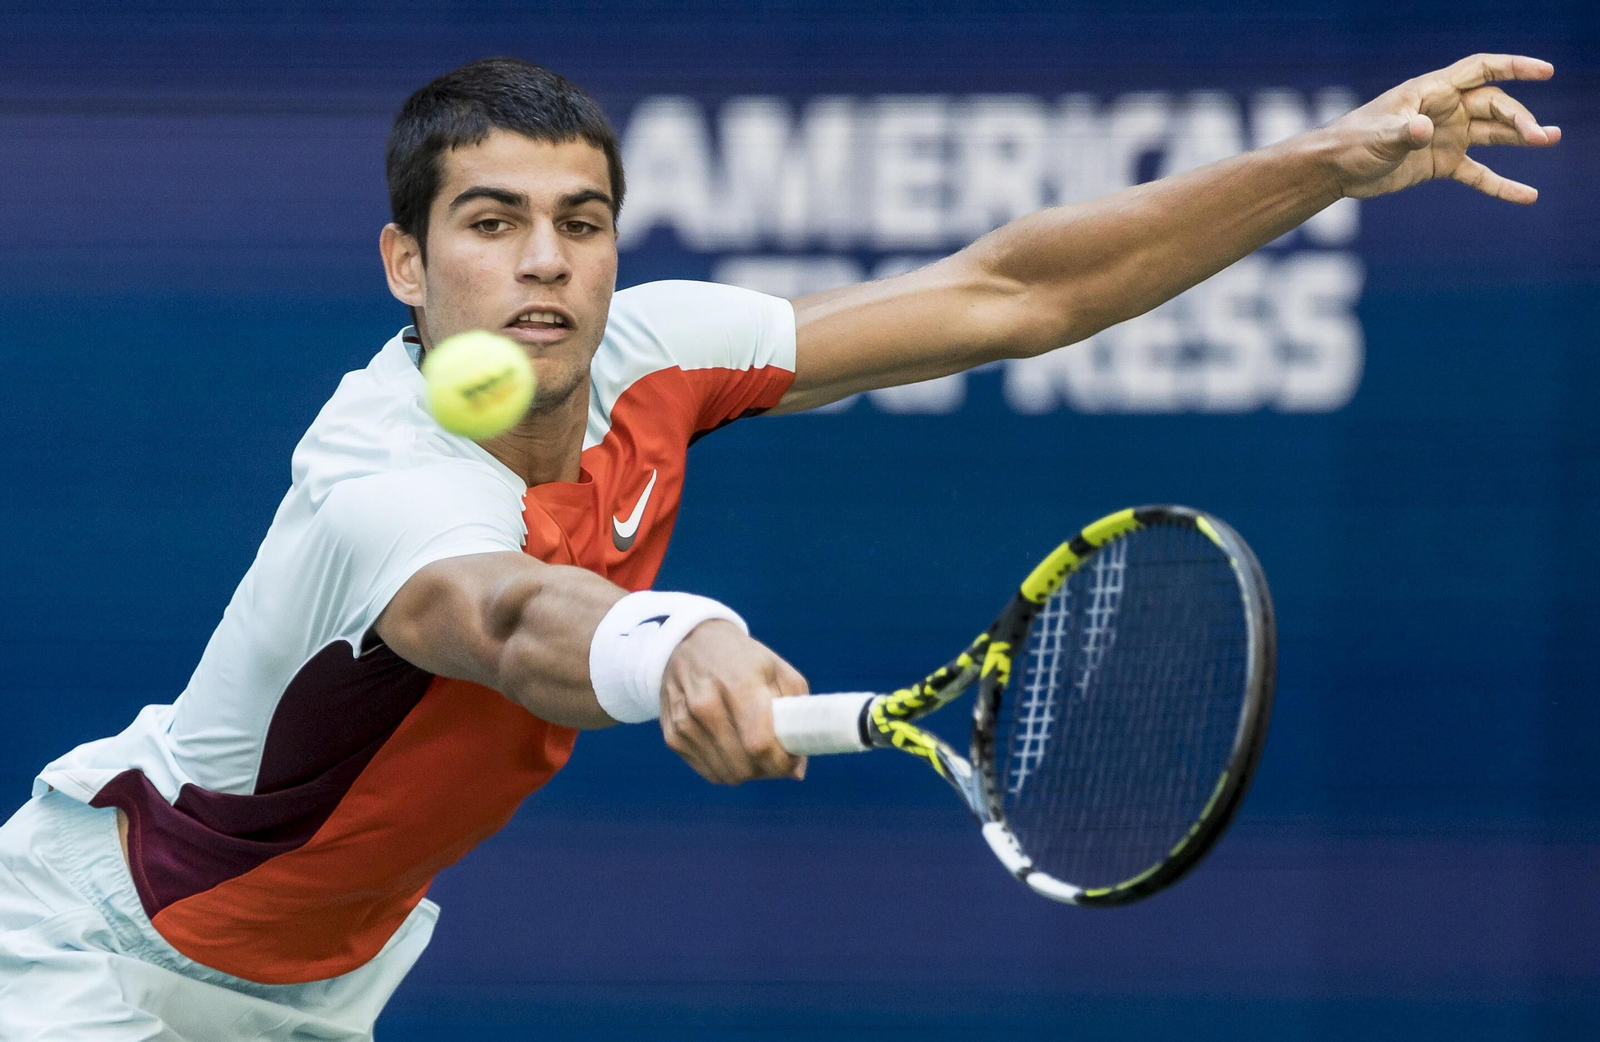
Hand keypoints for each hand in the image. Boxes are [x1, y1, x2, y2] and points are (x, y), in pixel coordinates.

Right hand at [659, 620, 808, 783]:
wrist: (690, 643)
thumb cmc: (742, 659)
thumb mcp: (777, 670)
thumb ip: (797, 714)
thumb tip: (797, 769)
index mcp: (738, 684)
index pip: (760, 744)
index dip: (781, 762)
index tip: (792, 761)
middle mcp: (705, 705)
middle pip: (743, 766)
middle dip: (767, 769)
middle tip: (775, 756)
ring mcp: (685, 722)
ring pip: (726, 775)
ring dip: (747, 771)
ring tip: (753, 749)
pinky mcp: (672, 735)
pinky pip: (708, 772)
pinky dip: (726, 767)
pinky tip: (732, 746)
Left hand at [1323, 53, 1559, 202]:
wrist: (1335, 170)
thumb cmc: (1352, 143)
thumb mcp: (1378, 137)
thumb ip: (1403, 132)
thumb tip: (1422, 130)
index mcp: (1432, 92)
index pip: (1481, 70)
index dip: (1514, 68)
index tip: (1545, 72)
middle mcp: (1445, 110)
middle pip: (1493, 105)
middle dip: (1519, 119)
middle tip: (1541, 136)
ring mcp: (1446, 137)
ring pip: (1492, 133)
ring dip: (1520, 136)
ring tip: (1551, 138)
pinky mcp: (1441, 164)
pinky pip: (1478, 173)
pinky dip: (1500, 184)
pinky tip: (1527, 195)